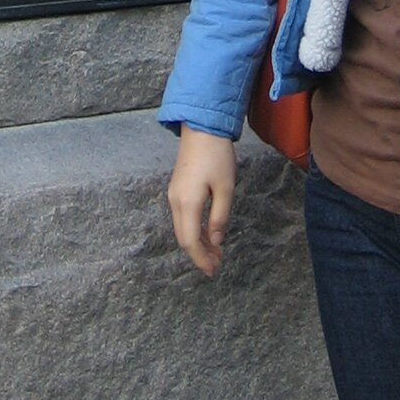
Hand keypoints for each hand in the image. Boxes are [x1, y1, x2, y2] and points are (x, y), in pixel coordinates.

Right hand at [167, 126, 236, 277]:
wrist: (201, 128)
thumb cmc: (217, 157)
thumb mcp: (225, 188)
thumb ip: (219, 217)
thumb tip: (216, 241)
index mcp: (187, 203)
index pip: (190, 241)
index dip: (201, 259)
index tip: (213, 271)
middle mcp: (175, 202)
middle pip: (183, 238)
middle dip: (199, 254)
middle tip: (217, 265)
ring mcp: (174, 195)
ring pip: (182, 228)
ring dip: (197, 243)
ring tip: (216, 252)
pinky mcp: (177, 189)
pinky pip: (183, 217)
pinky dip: (194, 230)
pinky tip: (207, 232)